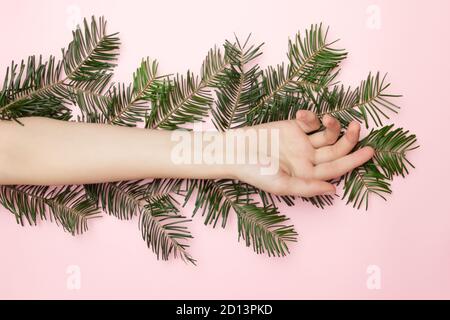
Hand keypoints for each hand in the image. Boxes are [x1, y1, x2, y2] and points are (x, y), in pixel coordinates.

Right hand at [231, 111, 373, 196]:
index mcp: (307, 175)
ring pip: (327, 134)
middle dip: (349, 140)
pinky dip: (312, 117)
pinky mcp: (293, 127)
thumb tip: (334, 190)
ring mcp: (302, 143)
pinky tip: (304, 115)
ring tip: (328, 118)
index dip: (353, 160)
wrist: (235, 151)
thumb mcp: (281, 184)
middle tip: (358, 128)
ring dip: (333, 126)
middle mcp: (308, 159)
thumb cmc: (255, 171)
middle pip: (336, 150)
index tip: (370, 151)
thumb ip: (308, 187)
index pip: (336, 168)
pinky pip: (311, 121)